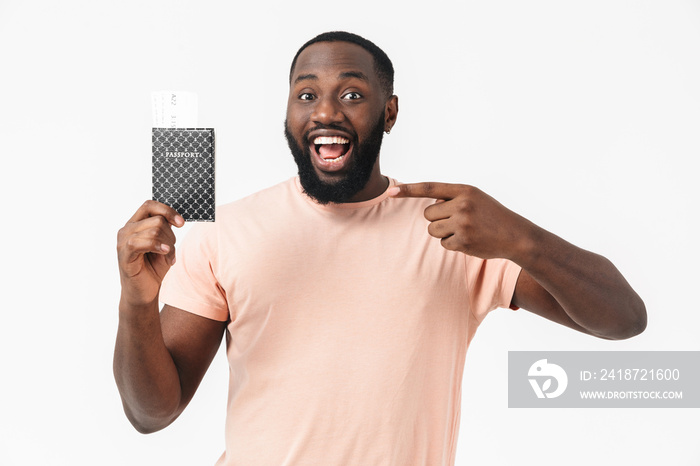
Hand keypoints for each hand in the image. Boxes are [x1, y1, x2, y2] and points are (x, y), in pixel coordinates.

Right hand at [117, 200, 183, 307]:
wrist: (144, 292)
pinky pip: (141, 242)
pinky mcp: (124, 255)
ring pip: (154, 230)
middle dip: (171, 235)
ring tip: (168, 256)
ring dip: (168, 244)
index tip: (181, 223)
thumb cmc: (153, 268)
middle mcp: (126, 229)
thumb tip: (175, 217)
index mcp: (135, 223)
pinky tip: (165, 253)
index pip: (150, 205)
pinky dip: (158, 246)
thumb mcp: (165, 243)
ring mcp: (123, 242)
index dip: (168, 211)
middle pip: (157, 219)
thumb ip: (166, 228)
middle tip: (171, 249)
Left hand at [389, 182, 534, 261]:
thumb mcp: (475, 198)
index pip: (429, 188)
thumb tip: (429, 207)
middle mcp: (462, 205)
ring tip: (464, 230)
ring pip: (433, 230)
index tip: (390, 191)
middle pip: (428, 214)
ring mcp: (462, 224)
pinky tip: (469, 240)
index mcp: (464, 190)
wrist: (515, 235)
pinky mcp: (463, 242)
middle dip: (437, 219)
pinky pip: (443, 243)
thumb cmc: (492, 215)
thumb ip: (452, 198)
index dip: (408, 189)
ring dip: (443, 232)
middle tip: (457, 220)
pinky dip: (453, 244)